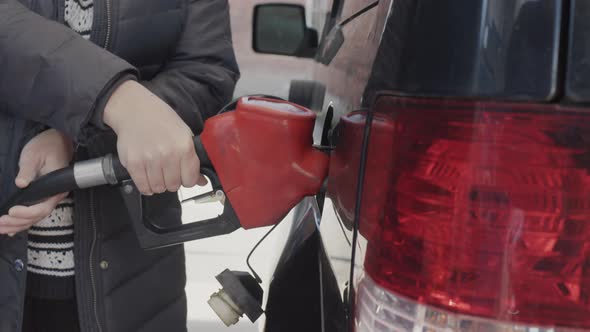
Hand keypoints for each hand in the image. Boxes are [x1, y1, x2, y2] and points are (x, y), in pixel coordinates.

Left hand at [0, 129, 72, 235]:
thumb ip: (28, 170)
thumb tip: (21, 184)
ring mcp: (50, 197)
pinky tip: (11, 230)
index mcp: (56, 187)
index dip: (27, 212)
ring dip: (17, 225)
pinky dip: (22, 223)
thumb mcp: (33, 155)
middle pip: (37, 216)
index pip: (43, 206)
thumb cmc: (46, 146)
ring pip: (35, 217)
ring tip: (0, 228)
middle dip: (17, 222)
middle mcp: (55, 195)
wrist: (56, 141)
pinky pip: (34, 213)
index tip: (11, 211)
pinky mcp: (43, 196)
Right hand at [103, 80, 205, 194]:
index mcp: (184, 147)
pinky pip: (143, 186)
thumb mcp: (184, 135)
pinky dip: (146, 186)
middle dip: (172, 182)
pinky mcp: (133, 163)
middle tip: (168, 171)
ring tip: (157, 172)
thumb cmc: (161, 120)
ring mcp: (149, 159)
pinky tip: (147, 177)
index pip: (190, 180)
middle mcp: (168, 154)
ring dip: (158, 184)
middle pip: (173, 186)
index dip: (187, 180)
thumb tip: (202, 181)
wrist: (135, 110)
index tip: (183, 175)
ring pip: (158, 188)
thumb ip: (193, 160)